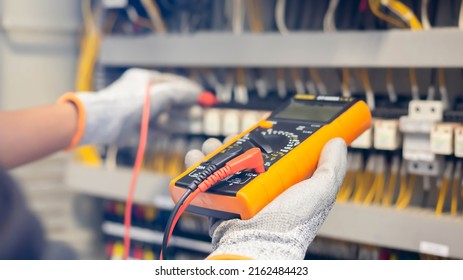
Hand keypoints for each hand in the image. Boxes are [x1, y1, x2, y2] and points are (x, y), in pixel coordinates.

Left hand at [61, 68, 202, 146]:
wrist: (101, 122)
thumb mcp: (159, 94)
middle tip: (199, 113)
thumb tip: (197, 93)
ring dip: (176, 120)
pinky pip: (153, 130)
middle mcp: (141, 95)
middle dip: (184, 107)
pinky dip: (161, 132)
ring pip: (162, 117)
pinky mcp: (134, 129)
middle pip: (169, 101)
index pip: (172, 83)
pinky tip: (167, 132)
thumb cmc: (126, 103)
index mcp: (145, 80)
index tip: (203, 97)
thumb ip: (180, 93)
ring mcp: (138, 113)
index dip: (189, 90)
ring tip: (190, 123)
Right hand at [185, 137, 346, 259]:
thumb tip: (337, 141)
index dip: (269, 140)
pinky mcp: (221, 203)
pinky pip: (207, 182)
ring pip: (224, 166)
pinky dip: (197, 169)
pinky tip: (195, 159)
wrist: (259, 243)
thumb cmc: (291, 223)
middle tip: (233, 136)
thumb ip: (331, 167)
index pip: (275, 155)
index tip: (263, 128)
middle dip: (237, 143)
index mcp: (284, 186)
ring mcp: (239, 197)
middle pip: (245, 158)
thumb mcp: (321, 192)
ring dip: (214, 152)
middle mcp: (261, 190)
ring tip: (211, 146)